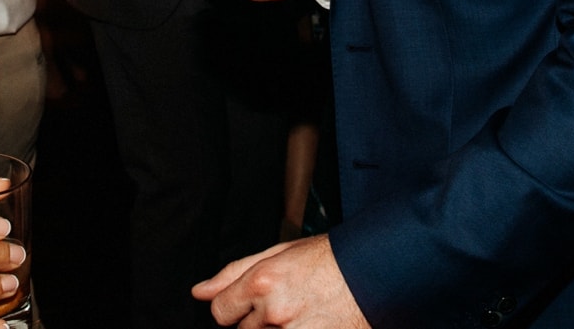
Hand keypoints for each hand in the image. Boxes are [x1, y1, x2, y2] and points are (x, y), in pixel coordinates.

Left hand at [193, 235, 367, 328]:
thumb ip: (233, 274)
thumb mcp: (278, 252)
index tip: (248, 302)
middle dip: (258, 320)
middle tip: (287, 302)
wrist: (374, 274)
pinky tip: (309, 321)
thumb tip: (199, 292)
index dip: (232, 307)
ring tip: (301, 312)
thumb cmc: (329, 259)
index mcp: (262, 283)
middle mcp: (274, 313)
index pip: (220, 311)